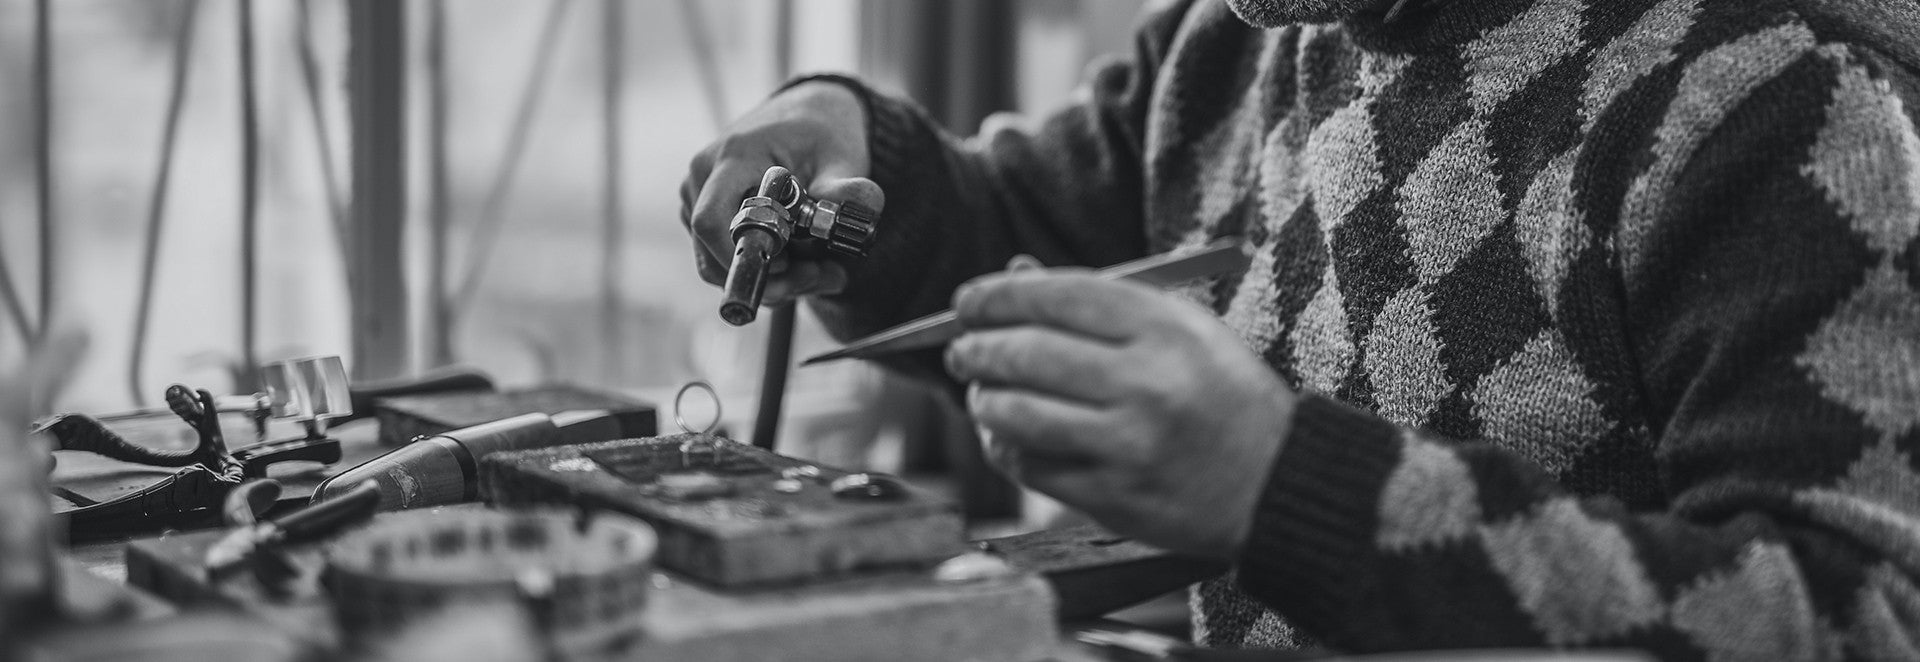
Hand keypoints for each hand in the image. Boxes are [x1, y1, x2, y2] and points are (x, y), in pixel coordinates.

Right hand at [679, 81, 884, 304]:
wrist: (804, 116)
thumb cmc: (822, 135)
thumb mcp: (842, 158)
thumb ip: (847, 188)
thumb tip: (868, 203)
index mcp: (733, 157)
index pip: (712, 222)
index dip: (745, 258)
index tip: (791, 268)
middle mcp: (703, 177)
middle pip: (714, 257)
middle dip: (772, 282)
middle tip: (825, 277)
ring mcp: (696, 196)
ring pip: (720, 266)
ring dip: (775, 282)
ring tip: (824, 269)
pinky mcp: (702, 213)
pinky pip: (725, 259)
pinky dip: (766, 272)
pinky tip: (804, 261)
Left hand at [945, 265, 1296, 558]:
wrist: (1277, 480)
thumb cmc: (1219, 394)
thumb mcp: (1181, 330)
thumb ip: (1099, 303)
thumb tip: (1013, 275)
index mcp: (1166, 327)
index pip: (1057, 297)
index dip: (998, 296)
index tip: (967, 302)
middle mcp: (1148, 382)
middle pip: (1028, 353)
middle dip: (976, 348)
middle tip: (961, 350)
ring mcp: (1130, 443)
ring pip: (1019, 414)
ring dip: (984, 399)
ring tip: (981, 391)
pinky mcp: (1115, 497)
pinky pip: (1033, 466)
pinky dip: (1005, 447)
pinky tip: (1005, 435)